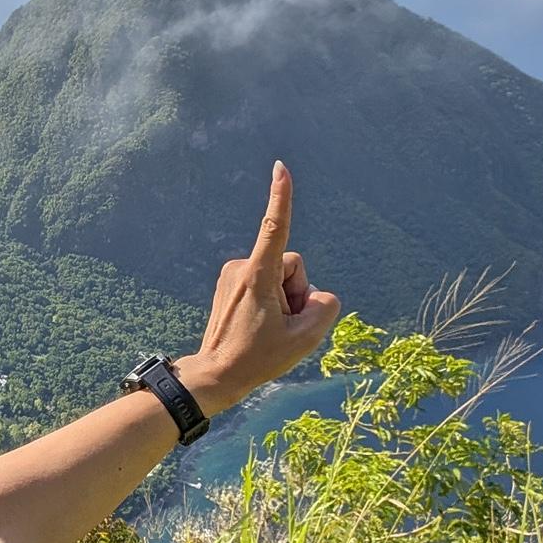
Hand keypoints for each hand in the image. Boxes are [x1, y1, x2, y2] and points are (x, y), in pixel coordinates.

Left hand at [180, 162, 340, 414]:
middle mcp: (241, 267)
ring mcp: (234, 275)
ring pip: (281, 278)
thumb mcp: (306, 337)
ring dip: (285, 300)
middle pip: (293, 266)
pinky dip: (272, 302)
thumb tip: (317, 296)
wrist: (217, 374)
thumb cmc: (258, 357)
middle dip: (297, 291)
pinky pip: (267, 285)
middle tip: (281, 323)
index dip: (281, 196)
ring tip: (268, 327)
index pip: (275, 228)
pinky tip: (260, 325)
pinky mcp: (231, 284)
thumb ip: (325, 307)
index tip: (281, 168)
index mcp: (257, 273)